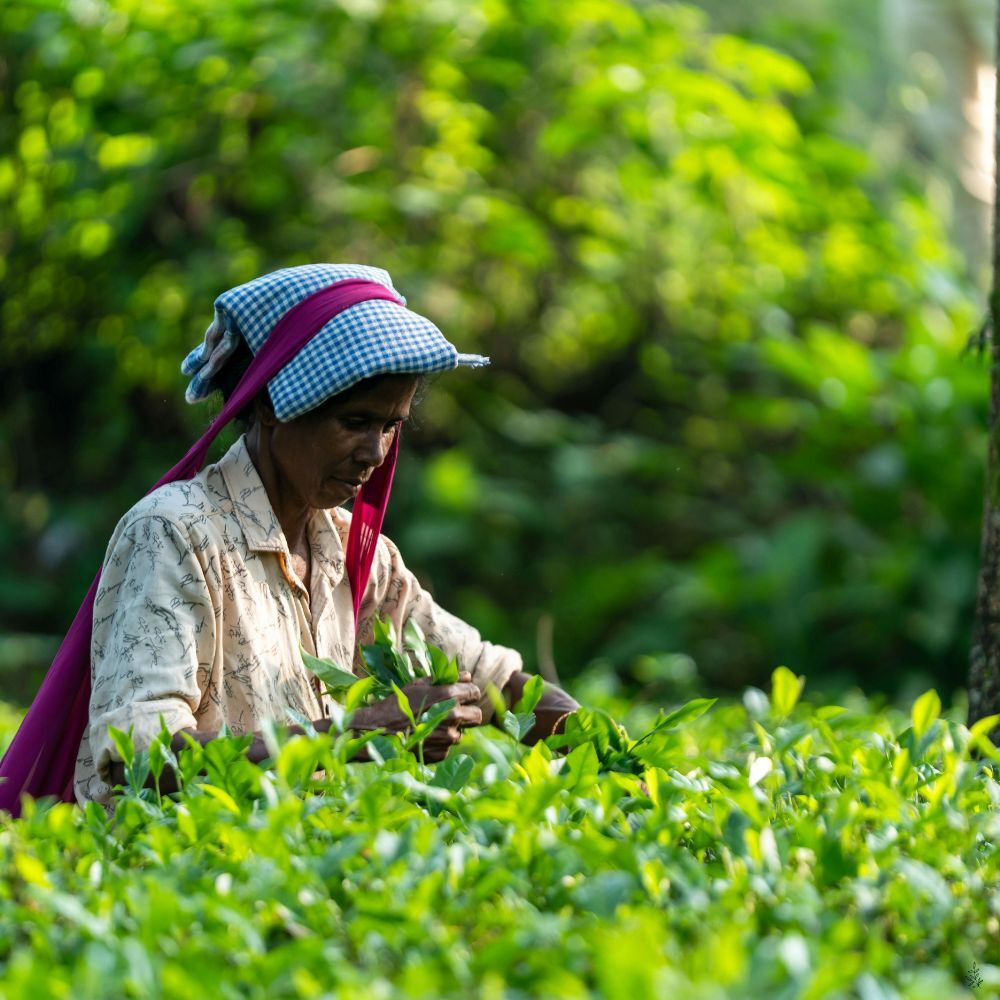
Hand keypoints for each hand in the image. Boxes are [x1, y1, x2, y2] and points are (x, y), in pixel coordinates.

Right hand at [350, 671, 482, 759]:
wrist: (377, 731)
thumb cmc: (396, 703)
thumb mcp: (418, 684)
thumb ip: (445, 679)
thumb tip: (467, 676)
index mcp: (449, 696)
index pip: (475, 692)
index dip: (469, 692)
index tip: (462, 694)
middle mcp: (453, 717)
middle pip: (477, 716)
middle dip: (468, 712)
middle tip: (454, 712)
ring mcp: (448, 737)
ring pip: (462, 733)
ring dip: (452, 730)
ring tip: (433, 725)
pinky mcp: (441, 754)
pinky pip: (448, 747)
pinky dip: (440, 743)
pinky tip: (424, 737)